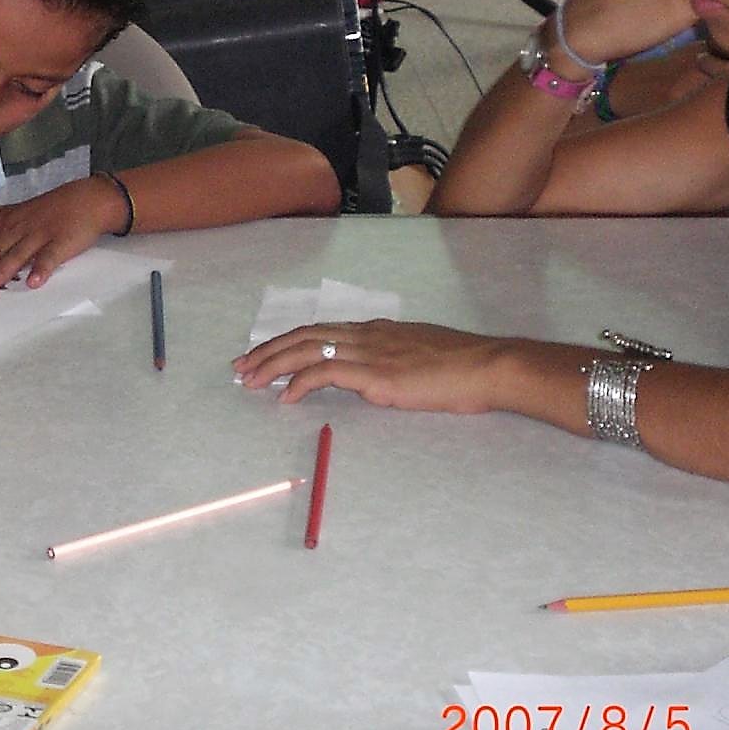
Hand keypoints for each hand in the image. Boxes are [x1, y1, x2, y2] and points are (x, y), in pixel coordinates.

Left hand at [0, 175, 119, 290]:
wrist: (85, 200)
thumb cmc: (45, 211)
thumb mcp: (10, 211)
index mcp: (5, 220)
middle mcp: (19, 226)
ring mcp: (40, 233)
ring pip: (18, 253)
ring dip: (1, 271)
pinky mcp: (62, 242)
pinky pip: (50, 256)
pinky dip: (41, 269)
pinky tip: (33, 282)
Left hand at [233, 319, 514, 409]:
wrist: (487, 366)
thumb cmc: (463, 367)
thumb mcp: (420, 356)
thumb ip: (393, 361)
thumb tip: (375, 376)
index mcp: (375, 330)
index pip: (320, 330)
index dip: (288, 341)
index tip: (264, 354)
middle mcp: (366, 334)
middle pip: (303, 335)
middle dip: (268, 350)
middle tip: (241, 366)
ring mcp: (369, 351)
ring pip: (305, 350)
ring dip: (273, 365)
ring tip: (250, 381)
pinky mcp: (375, 373)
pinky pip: (324, 373)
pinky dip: (299, 384)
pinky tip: (285, 399)